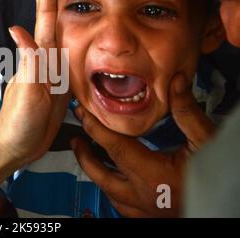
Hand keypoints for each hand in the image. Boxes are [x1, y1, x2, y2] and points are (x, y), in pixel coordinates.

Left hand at [0, 0, 70, 165]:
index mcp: (39, 56)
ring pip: (58, 33)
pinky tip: (64, 36)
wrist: (15, 146)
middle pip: (50, 17)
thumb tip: (19, 30)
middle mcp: (45, 58)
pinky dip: (65, 42)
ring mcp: (50, 71)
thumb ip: (29, 64)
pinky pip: (64, 58)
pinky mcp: (56, 85)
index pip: (44, 15)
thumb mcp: (26, 93)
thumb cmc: (17, 121)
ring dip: (58, 9)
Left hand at [71, 73, 214, 216]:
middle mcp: (143, 195)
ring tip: (88, 158)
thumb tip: (176, 83)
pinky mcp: (150, 218)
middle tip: (75, 139)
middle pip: (101, 174)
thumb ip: (188, 113)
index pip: (114, 146)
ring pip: (109, 193)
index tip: (82, 113)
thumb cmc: (221, 178)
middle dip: (84, 155)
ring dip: (96, 174)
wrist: (229, 207)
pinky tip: (114, 185)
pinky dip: (112, 191)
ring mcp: (145, 211)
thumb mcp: (206, 142)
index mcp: (153, 174)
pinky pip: (122, 207)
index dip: (94, 127)